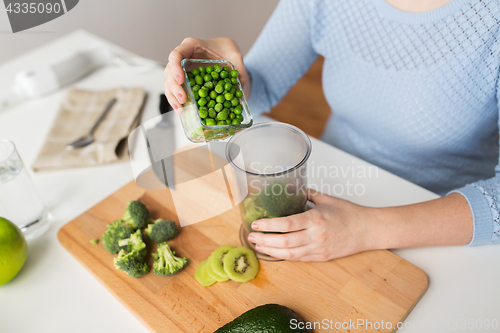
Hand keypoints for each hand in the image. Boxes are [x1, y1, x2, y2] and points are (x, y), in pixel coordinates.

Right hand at [164, 37, 247, 113]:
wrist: (226, 55)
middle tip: (183, 99)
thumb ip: (238, 69)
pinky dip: (176, 100)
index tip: (182, 80)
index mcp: (192, 46)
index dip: (176, 67)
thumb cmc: (227, 50)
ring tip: (180, 108)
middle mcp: (183, 58)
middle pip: (170, 71)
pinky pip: (175, 90)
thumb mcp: (235, 55)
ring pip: (169, 82)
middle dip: (174, 86)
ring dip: (173, 96)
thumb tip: (239, 87)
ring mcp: (181, 70)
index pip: (177, 54)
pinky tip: (180, 110)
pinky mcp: (184, 82)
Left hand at [247, 190, 375, 261]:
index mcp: (316, 219)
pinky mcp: (321, 257)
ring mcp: (318, 249)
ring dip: (270, 250)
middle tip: (251, 236)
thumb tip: (292, 188)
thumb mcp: (327, 198)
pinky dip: (283, 256)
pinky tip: (274, 252)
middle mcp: (316, 236)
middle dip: (264, 240)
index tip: (256, 224)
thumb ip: (308, 194)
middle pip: (284, 242)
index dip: (269, 226)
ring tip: (258, 245)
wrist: (369, 230)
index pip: (287, 224)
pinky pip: (298, 259)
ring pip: (289, 254)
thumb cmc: (350, 213)